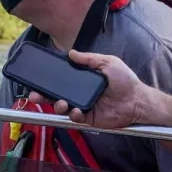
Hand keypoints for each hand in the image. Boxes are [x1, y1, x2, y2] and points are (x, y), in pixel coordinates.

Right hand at [27, 50, 150, 130]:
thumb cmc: (125, 80)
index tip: (38, 79)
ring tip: (60, 103)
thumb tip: (71, 53)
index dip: (49, 81)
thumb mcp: (107, 62)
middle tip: (35, 96)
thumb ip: (89, 59)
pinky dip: (72, 114)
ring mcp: (84, 106)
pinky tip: (75, 110)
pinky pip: (75, 118)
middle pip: (57, 95)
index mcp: (84, 81)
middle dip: (43, 96)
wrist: (137, 100)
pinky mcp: (89, 118)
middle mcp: (81, 94)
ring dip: (57, 105)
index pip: (62, 80)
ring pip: (63, 107)